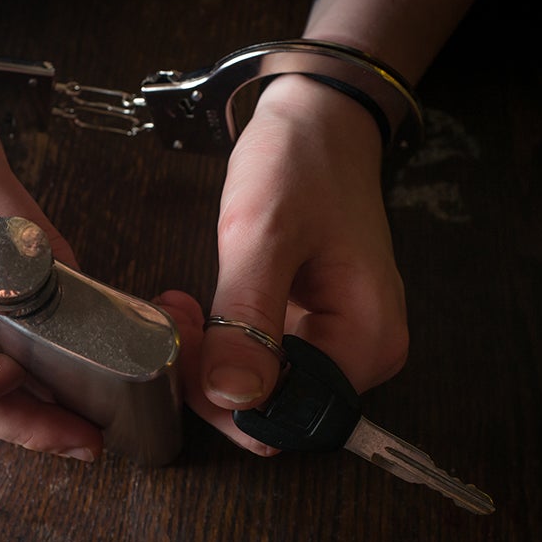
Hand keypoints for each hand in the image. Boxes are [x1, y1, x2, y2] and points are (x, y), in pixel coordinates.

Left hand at [190, 75, 409, 454]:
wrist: (319, 123)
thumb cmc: (300, 165)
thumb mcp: (264, 232)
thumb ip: (248, 317)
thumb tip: (233, 398)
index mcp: (365, 342)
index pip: (286, 418)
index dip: (224, 400)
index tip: (186, 341)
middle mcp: (360, 355)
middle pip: (271, 411)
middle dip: (211, 377)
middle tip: (176, 318)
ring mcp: (337, 342)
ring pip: (259, 388)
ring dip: (210, 359)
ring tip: (181, 306)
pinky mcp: (312, 327)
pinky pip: (261, 360)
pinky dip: (222, 343)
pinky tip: (198, 309)